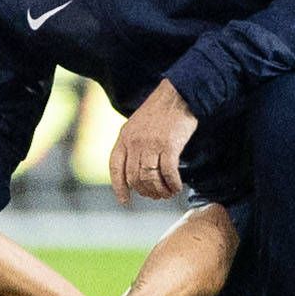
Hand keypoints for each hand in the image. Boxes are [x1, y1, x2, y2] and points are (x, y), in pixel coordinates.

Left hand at [109, 80, 198, 203]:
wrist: (179, 94)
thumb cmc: (161, 110)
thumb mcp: (138, 124)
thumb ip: (133, 143)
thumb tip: (136, 170)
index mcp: (124, 136)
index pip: (115, 167)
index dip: (119, 187)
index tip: (125, 201)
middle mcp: (135, 142)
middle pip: (134, 177)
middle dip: (145, 191)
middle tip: (156, 195)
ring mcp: (151, 144)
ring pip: (150, 178)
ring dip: (159, 191)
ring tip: (167, 193)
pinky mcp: (169, 145)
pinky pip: (168, 173)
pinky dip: (172, 184)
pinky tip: (177, 187)